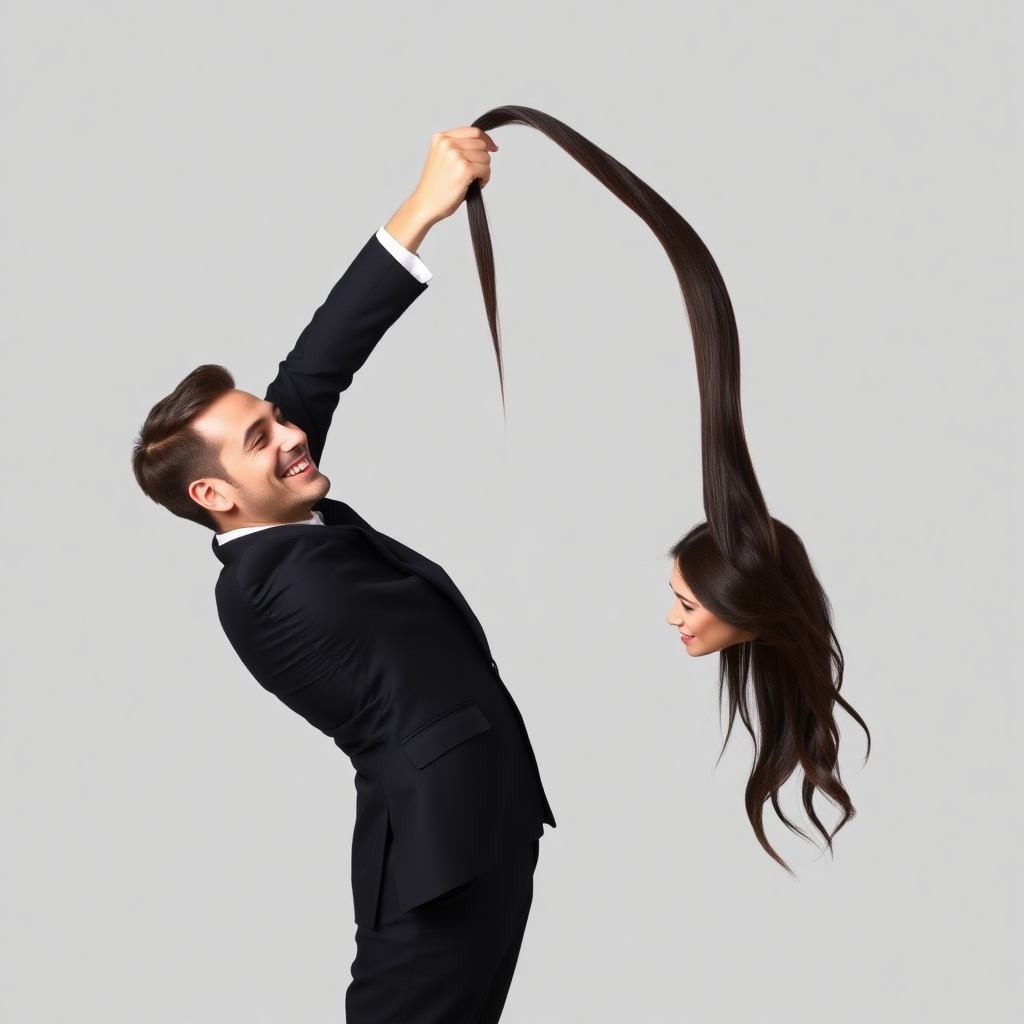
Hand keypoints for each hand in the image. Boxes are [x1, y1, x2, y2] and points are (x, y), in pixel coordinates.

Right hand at [385, 127, 497, 252]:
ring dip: (483, 171)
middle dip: (482, 160)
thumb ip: (458, 147)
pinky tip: (474, 186)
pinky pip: (486, 170)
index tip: (493, 148)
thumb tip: (486, 145)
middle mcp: (447, 143)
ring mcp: (455, 155)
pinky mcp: (464, 169)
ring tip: (471, 182)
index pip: (473, 131)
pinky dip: (484, 180)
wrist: (425, 204)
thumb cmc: (436, 187)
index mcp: (441, 137)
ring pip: (486, 157)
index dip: (486, 140)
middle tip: (474, 175)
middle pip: (481, 145)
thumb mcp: (443, 158)